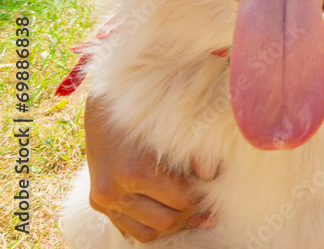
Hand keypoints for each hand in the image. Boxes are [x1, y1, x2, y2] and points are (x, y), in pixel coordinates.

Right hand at [85, 95, 215, 241]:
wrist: (103, 106)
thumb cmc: (145, 114)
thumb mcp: (171, 128)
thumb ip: (193, 153)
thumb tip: (211, 176)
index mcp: (134, 171)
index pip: (182, 201)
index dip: (201, 196)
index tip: (212, 186)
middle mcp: (114, 190)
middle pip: (166, 221)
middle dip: (189, 213)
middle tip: (204, 199)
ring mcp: (103, 199)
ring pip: (147, 232)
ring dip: (171, 224)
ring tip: (190, 210)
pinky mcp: (97, 202)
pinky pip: (128, 229)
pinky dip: (150, 225)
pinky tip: (168, 213)